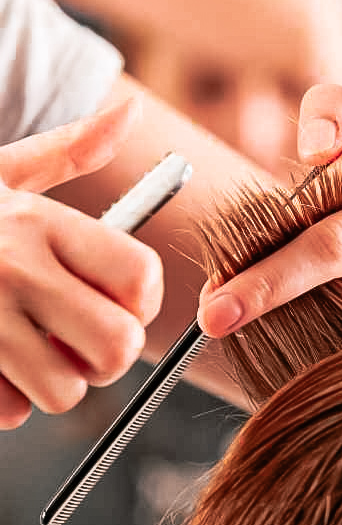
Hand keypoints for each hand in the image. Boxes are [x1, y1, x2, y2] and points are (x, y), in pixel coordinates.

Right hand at [0, 101, 162, 428]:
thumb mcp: (4, 169)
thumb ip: (71, 149)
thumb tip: (130, 112)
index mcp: (41, 222)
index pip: (139, 276)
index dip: (144, 299)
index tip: (125, 298)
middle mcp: (14, 271)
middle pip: (117, 345)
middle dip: (111, 351)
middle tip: (88, 336)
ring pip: (67, 391)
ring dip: (61, 379)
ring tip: (38, 348)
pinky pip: (11, 411)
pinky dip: (11, 398)